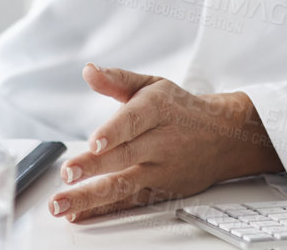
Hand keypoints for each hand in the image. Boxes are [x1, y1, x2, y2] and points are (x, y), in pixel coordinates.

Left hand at [47, 64, 281, 222]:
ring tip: (62, 204)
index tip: (93, 143)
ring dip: (89, 198)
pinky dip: (103, 211)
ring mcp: (160, 171)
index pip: (134, 121)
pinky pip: (129, 203)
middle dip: (94, 167)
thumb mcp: (152, 85)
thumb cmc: (180, 108)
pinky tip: (79, 214)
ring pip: (123, 186)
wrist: (224, 138)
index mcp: (157, 110)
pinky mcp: (159, 192)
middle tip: (68, 173)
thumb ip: (117, 79)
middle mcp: (160, 143)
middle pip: (125, 156)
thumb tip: (88, 71)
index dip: (114, 132)